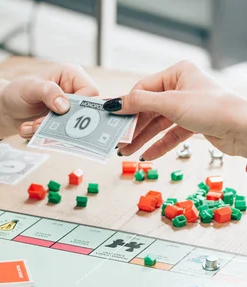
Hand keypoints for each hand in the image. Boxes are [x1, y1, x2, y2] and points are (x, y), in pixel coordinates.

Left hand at [0, 63, 98, 140]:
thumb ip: (48, 92)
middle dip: (60, 121)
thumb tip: (64, 106)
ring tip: (29, 126)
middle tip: (38, 123)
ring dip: (49, 130)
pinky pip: (61, 134)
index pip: (90, 91)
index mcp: (72, 75)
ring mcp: (69, 109)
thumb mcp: (30, 87)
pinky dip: (44, 135)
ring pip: (72, 126)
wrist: (5, 109)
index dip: (80, 105)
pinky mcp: (61, 123)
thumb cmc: (17, 92)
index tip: (60, 112)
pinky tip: (28, 128)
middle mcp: (74, 91)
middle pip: (83, 112)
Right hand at [112, 60, 246, 158]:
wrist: (244, 129)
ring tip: (127, 151)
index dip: (126, 105)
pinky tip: (147, 154)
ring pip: (157, 123)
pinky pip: (170, 134)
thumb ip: (139, 103)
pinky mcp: (194, 122)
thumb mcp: (171, 103)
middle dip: (133, 127)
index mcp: (178, 73)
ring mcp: (188, 106)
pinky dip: (158, 144)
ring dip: (142, 138)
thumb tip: (114, 103)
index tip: (112, 118)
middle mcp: (182, 87)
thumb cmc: (215, 108)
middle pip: (148, 108)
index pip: (142, 89)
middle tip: (118, 140)